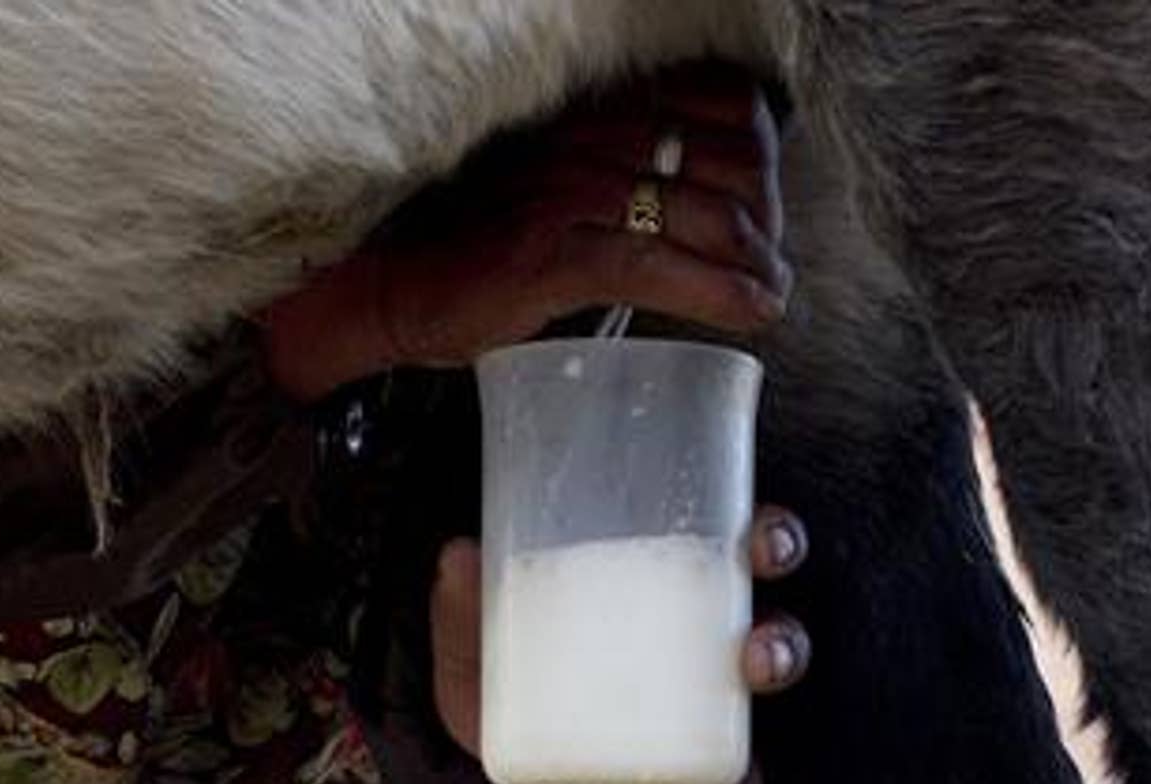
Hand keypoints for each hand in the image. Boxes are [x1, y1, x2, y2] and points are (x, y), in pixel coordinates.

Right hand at [258, 62, 789, 401]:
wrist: (385, 281)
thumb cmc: (477, 238)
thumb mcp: (565, 182)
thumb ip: (628, 176)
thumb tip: (718, 213)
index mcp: (597, 107)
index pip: (724, 103)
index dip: (761, 158)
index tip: (761, 206)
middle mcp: (589, 133)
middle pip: (733, 159)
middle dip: (765, 217)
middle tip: (765, 263)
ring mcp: (570, 189)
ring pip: (706, 212)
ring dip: (754, 262)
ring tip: (766, 294)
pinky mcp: (550, 251)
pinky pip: (659, 264)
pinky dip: (720, 293)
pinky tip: (751, 314)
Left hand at [430, 506, 810, 783]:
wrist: (486, 722)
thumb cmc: (509, 648)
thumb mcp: (481, 618)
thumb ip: (469, 596)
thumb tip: (457, 556)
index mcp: (677, 587)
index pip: (746, 552)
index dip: (774, 543)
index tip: (765, 548)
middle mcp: (702, 654)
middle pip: (773, 644)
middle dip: (782, 651)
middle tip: (758, 659)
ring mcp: (693, 722)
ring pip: (754, 742)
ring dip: (750, 773)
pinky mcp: (667, 782)